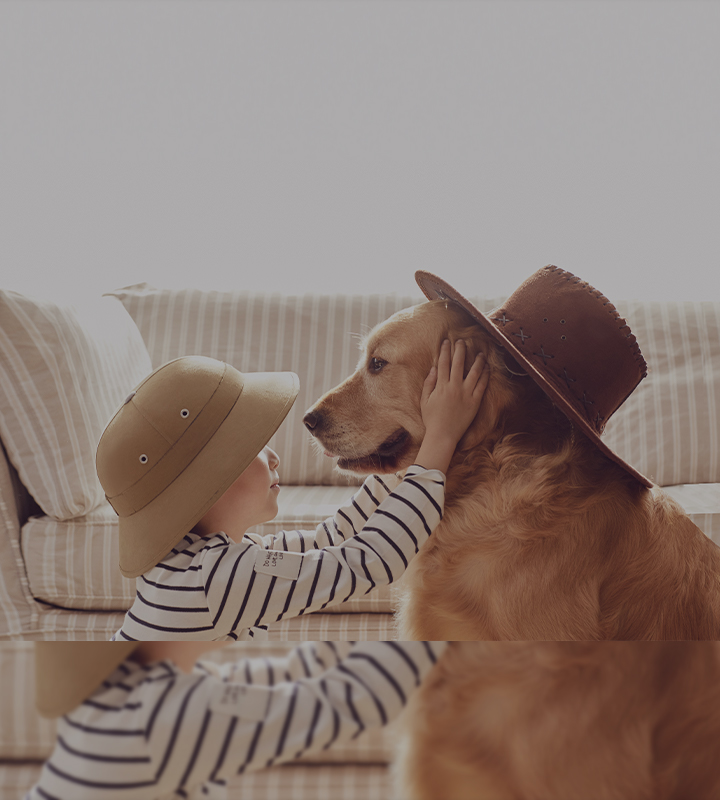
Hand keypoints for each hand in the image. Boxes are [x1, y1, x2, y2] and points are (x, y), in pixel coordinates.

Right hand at [415, 339, 488, 473]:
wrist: (443, 435)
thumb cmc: (431, 419)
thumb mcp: (425, 400)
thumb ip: (429, 383)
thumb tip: (433, 368)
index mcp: (441, 386)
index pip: (443, 363)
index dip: (445, 351)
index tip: (446, 342)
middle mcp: (454, 387)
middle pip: (458, 363)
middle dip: (460, 350)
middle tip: (462, 341)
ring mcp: (466, 394)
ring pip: (474, 372)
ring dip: (477, 360)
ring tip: (479, 353)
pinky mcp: (475, 402)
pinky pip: (482, 385)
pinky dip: (485, 375)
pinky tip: (486, 368)